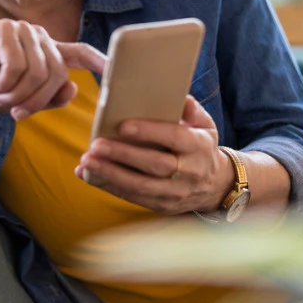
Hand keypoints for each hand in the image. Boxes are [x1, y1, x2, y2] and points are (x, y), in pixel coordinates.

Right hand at [0, 19, 105, 119]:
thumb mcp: (21, 101)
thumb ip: (48, 98)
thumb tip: (72, 89)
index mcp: (46, 50)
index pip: (80, 53)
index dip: (100, 62)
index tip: (116, 75)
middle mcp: (37, 36)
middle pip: (57, 73)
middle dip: (38, 100)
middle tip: (16, 114)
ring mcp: (20, 30)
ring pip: (38, 71)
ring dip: (18, 95)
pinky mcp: (2, 30)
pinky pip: (17, 65)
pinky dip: (5, 84)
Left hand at [75, 96, 234, 214]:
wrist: (216, 186)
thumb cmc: (201, 147)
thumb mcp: (204, 125)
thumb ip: (190, 109)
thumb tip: (176, 96)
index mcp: (198, 147)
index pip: (175, 138)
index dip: (149, 132)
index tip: (122, 125)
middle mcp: (189, 172)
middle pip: (154, 164)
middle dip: (123, 155)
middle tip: (96, 145)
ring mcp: (175, 192)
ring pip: (141, 186)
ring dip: (111, 174)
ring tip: (87, 161)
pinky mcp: (162, 206)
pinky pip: (133, 198)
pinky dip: (109, 187)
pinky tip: (89, 175)